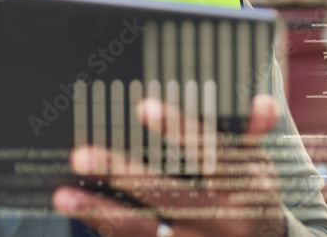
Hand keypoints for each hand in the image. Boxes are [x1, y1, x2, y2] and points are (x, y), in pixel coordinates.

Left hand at [52, 94, 285, 236]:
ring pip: (144, 229)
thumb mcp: (260, 169)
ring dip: (100, 211)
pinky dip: (108, 229)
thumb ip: (252, 136)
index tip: (143, 106)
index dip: (178, 129)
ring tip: (63, 195)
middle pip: (166, 195)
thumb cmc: (254, 201)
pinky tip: (81, 213)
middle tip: (82, 154)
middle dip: (122, 174)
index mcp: (243, 188)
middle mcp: (221, 220)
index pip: (210, 153)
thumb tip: (263, 102)